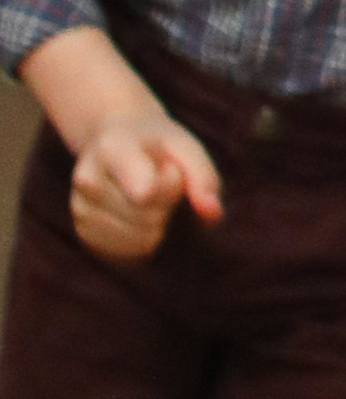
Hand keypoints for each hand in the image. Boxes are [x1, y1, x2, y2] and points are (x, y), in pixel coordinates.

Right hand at [68, 110, 222, 262]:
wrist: (115, 142)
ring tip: (146, 194)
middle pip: (148, 217)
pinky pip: (129, 255)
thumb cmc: (156, 145)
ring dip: (157, 222)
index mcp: (110, 148)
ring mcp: (80, 209)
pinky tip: (138, 214)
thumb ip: (203, 177)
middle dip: (168, 202)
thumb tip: (212, 215)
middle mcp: (86, 179)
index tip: (170, 166)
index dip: (173, 185)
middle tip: (158, 178)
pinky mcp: (84, 233)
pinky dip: (145, 239)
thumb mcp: (185, 146)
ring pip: (141, 240)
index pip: (147, 192)